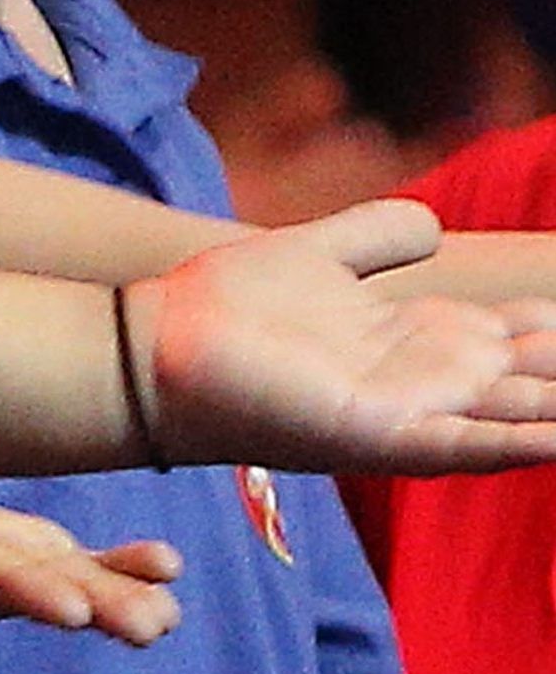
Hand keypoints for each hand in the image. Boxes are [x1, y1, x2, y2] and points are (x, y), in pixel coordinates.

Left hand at [138, 202, 555, 475]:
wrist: (156, 347)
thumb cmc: (226, 308)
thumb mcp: (318, 255)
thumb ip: (374, 237)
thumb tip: (433, 227)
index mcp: (417, 334)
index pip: (518, 333)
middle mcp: (425, 377)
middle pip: (532, 377)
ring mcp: (406, 410)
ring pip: (515, 415)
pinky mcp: (374, 434)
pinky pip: (460, 446)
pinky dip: (514, 444)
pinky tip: (555, 438)